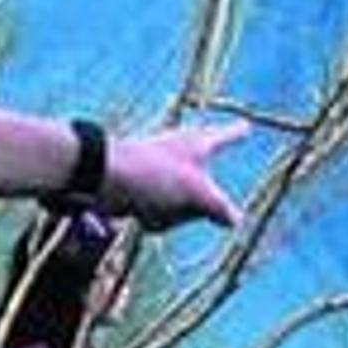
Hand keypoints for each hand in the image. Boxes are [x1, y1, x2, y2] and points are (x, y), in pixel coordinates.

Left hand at [100, 119, 249, 229]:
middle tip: (178, 199)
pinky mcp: (144, 190)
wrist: (101, 178)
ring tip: (156, 205)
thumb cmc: (153, 174)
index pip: (226, 137)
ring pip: (185, 208)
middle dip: (198, 207)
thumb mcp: (197, 193)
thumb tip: (236, 220)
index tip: (246, 127)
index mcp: (197, 143)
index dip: (236, 133)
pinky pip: (163, 215)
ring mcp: (162, 173)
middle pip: (208, 191)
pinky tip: (142, 215)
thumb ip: (220, 207)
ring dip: (173, 215)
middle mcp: (180, 154)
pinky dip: (155, 219)